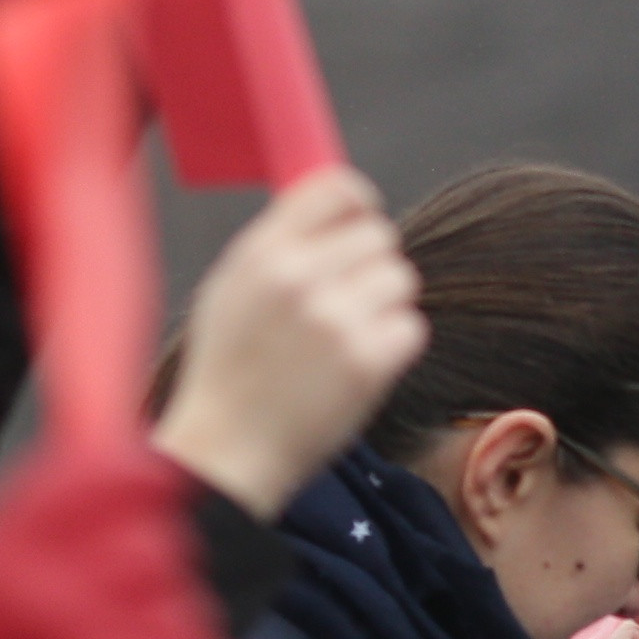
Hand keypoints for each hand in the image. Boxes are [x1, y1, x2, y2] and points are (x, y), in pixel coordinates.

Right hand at [151, 170, 426, 516]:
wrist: (227, 450)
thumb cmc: (229, 369)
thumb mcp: (231, 289)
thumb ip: (280, 244)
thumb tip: (337, 203)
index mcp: (262, 253)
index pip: (338, 188)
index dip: (360, 205)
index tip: (359, 224)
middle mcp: (299, 278)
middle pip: (380, 235)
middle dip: (370, 265)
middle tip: (345, 301)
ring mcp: (336, 320)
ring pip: (401, 280)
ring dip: (383, 306)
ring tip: (344, 338)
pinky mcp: (369, 361)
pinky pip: (411, 327)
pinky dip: (392, 346)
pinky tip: (355, 366)